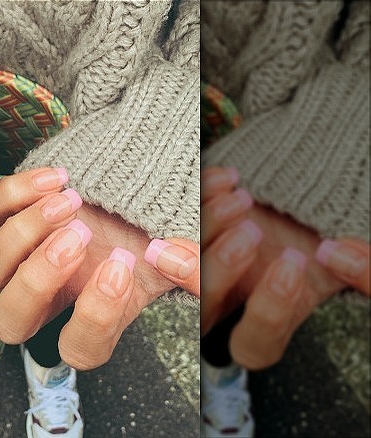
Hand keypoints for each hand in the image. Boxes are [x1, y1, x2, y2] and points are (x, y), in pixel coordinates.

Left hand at [0, 169, 198, 369]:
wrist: (123, 183)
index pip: (77, 349)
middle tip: (77, 236)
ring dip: (25, 234)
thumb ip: (194, 267)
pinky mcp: (0, 222)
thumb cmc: (148, 226)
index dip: (94, 316)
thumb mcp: (179, 252)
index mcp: (88, 317)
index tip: (121, 265)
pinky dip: (12, 196)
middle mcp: (45, 297)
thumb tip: (170, 255)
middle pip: (10, 322)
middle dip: (37, 280)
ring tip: (69, 200)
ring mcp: (16, 262)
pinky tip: (56, 179)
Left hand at [200, 166, 368, 369]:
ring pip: (183, 259)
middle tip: (251, 231)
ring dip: (208, 228)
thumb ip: (356, 268)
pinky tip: (227, 178)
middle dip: (223, 266)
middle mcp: (226, 301)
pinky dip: (200, 197)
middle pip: (205, 301)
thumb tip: (343, 254)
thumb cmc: (325, 243)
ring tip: (240, 199)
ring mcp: (202, 266)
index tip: (293, 263)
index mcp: (264, 325)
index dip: (269, 309)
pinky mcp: (186, 233)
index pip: (254, 340)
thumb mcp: (343, 264)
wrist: (301, 204)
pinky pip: (178, 219)